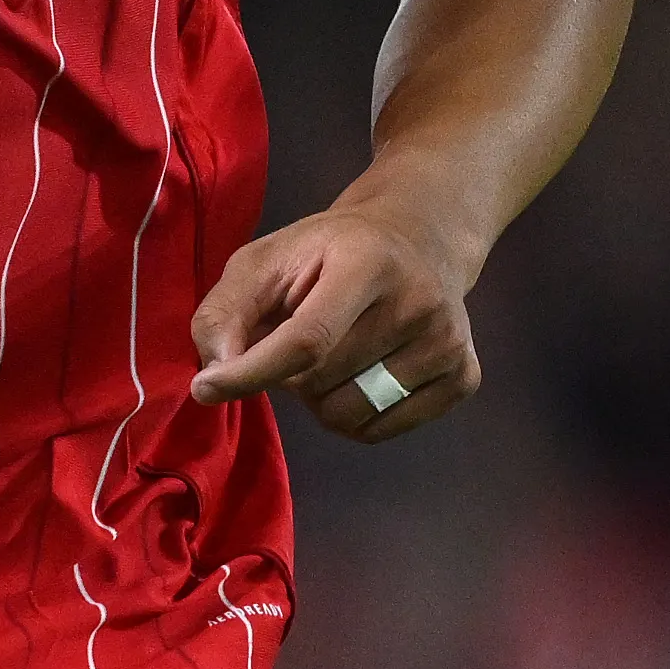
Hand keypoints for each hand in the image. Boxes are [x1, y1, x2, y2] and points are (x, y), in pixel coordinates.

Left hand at [185, 192, 483, 444]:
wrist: (419, 237)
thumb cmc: (328, 251)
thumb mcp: (268, 258)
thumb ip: (227, 309)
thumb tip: (215, 371)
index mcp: (366, 261)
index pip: (307, 339)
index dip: (252, 372)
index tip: (205, 390)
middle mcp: (418, 302)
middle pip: (322, 383)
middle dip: (289, 375)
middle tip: (297, 339)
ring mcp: (448, 343)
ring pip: (350, 416)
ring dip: (320, 400)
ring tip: (330, 356)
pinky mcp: (464, 377)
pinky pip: (382, 432)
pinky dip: (355, 417)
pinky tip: (361, 373)